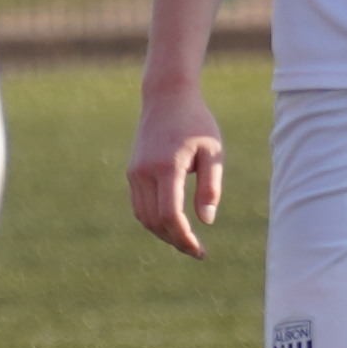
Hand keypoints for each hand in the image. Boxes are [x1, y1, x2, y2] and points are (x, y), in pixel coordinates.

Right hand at [128, 83, 223, 257]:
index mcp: (167, 166)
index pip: (170, 214)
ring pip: (143, 217)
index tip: (200, 250)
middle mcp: (145, 171)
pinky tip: (173, 224)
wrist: (167, 96)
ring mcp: (135, 172)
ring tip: (186, 240)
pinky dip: (154, 220)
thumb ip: (210, 186)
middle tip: (197, 250)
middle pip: (154, 221)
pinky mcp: (133, 171)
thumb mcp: (213, 152)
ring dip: (163, 233)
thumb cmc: (197, 123)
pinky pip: (139, 205)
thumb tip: (205, 221)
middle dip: (175, 240)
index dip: (183, 237)